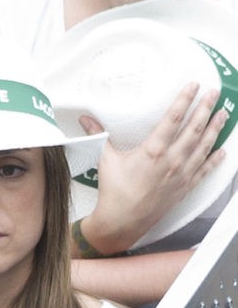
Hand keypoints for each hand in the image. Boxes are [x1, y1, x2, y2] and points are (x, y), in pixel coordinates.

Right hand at [78, 83, 227, 254]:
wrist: (122, 221)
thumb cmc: (114, 192)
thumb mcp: (105, 160)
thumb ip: (97, 135)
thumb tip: (85, 119)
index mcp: (153, 151)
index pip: (173, 119)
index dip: (184, 100)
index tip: (194, 85)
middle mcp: (171, 161)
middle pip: (194, 129)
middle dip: (206, 108)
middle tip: (214, 93)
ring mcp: (181, 174)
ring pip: (203, 146)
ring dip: (214, 129)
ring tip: (222, 113)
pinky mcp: (184, 187)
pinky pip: (204, 170)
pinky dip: (214, 159)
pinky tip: (221, 150)